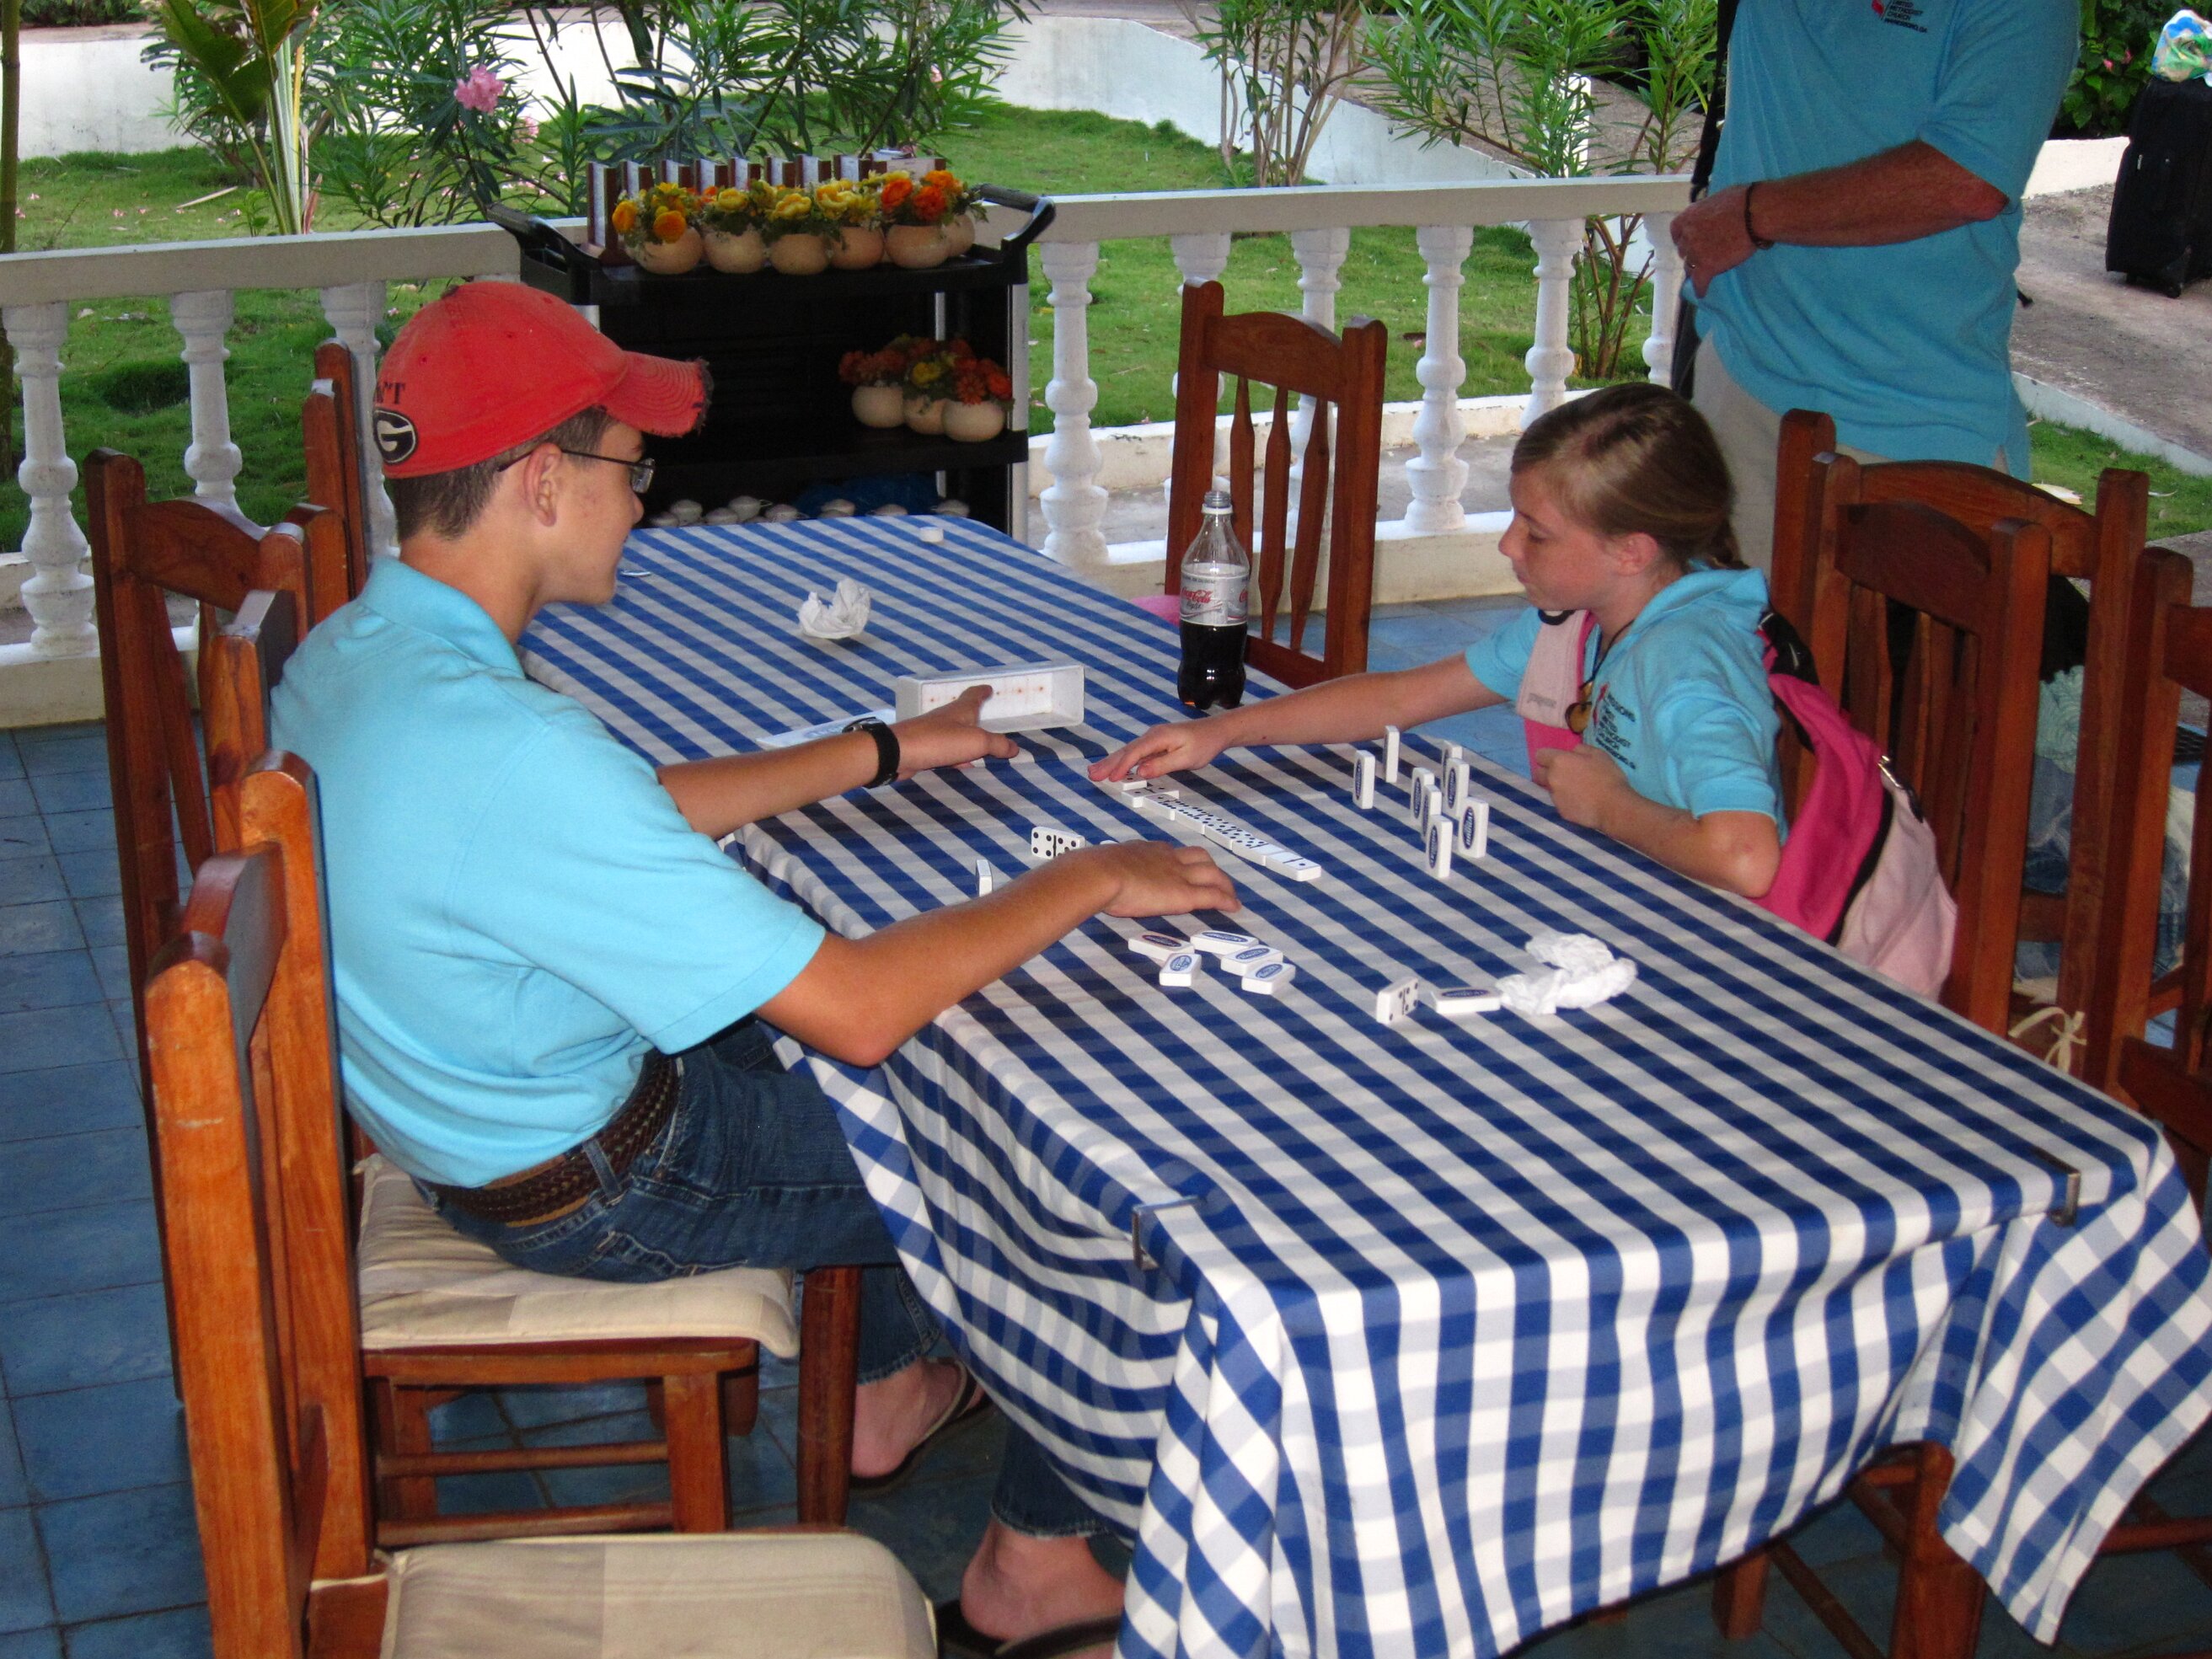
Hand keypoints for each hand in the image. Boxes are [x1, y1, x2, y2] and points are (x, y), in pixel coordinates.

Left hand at [891, 686, 1018, 777]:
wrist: (898, 752)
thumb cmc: (939, 741)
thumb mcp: (976, 742)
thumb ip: (997, 744)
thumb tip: (1015, 747)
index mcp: (960, 710)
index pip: (973, 695)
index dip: (982, 691)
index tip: (989, 688)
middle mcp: (946, 718)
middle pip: (963, 713)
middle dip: (975, 715)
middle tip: (986, 716)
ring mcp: (933, 733)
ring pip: (955, 733)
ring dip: (967, 737)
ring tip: (980, 746)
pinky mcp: (924, 748)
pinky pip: (946, 750)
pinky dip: (957, 754)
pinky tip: (961, 764)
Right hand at [1079, 841, 1239, 917]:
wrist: (1101, 873)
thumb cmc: (1095, 871)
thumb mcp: (1104, 864)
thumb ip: (1107, 868)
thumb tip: (1092, 874)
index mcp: (1148, 850)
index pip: (1173, 853)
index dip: (1184, 861)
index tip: (1187, 869)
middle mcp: (1168, 858)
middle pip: (1200, 857)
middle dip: (1211, 867)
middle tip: (1217, 879)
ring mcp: (1179, 874)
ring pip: (1212, 873)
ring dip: (1224, 883)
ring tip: (1231, 895)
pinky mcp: (1185, 893)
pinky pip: (1213, 894)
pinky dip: (1226, 899)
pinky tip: (1234, 907)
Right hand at [1088, 720, 1228, 782]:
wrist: (1216, 730)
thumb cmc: (1204, 744)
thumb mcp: (1186, 758)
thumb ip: (1163, 765)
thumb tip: (1141, 771)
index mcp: (1159, 737)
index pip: (1135, 753)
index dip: (1122, 766)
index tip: (1111, 778)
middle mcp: (1152, 735)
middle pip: (1126, 751)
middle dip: (1108, 763)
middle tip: (1092, 775)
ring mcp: (1152, 738)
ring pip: (1128, 751)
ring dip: (1111, 762)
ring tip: (1094, 771)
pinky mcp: (1155, 743)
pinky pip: (1135, 753)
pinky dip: (1123, 761)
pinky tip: (1114, 767)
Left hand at [1534, 743, 1632, 832]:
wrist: (1613, 806)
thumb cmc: (1608, 776)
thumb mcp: (1598, 754)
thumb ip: (1581, 749)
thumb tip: (1572, 751)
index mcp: (1559, 761)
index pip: (1540, 755)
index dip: (1548, 756)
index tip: (1559, 759)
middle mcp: (1551, 778)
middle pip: (1538, 773)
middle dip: (1547, 772)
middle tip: (1563, 774)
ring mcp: (1554, 796)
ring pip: (1549, 788)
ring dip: (1557, 787)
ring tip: (1575, 790)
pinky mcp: (1560, 811)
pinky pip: (1559, 802)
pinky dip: (1566, 800)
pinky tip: (1580, 801)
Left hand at [1670, 184, 1758, 296]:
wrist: (1755, 214)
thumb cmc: (1743, 201)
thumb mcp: (1717, 199)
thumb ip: (1708, 212)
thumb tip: (1712, 216)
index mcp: (1689, 216)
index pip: (1676, 232)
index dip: (1682, 239)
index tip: (1687, 242)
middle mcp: (1688, 235)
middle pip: (1684, 251)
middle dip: (1692, 253)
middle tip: (1704, 255)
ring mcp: (1696, 252)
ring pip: (1690, 267)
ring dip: (1696, 269)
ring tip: (1704, 273)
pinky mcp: (1707, 266)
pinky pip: (1699, 282)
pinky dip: (1700, 288)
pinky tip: (1702, 292)